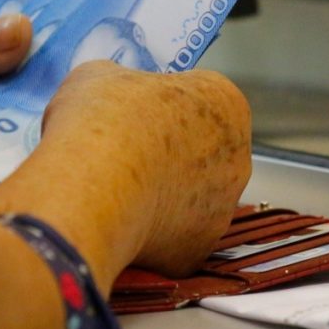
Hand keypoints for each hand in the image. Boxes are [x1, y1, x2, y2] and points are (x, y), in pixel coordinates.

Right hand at [42, 61, 251, 276]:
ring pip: (191, 199)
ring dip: (162, 195)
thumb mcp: (98, 77)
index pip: (200, 97)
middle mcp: (238, 157)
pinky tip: (120, 221)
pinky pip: (174, 239)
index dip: (162, 104)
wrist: (89, 191)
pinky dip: (150, 233)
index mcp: (225, 102)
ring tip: (116, 190)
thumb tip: (113, 95)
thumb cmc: (100, 123)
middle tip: (123, 153)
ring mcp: (222, 209)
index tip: (133, 113)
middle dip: (169, 153)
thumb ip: (119, 83)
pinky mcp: (197, 250)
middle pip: (202, 151)